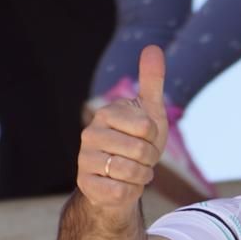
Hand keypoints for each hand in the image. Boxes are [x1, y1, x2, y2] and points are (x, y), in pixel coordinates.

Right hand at [76, 45, 168, 211]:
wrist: (122, 179)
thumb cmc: (138, 143)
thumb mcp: (150, 112)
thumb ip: (151, 82)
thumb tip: (153, 47)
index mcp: (106, 114)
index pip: (147, 127)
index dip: (155, 138)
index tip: (146, 139)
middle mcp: (90, 134)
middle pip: (142, 151)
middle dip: (150, 160)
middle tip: (141, 159)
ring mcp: (85, 160)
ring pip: (132, 172)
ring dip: (142, 176)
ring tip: (134, 172)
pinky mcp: (86, 184)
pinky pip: (122, 192)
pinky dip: (131, 192)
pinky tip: (123, 186)